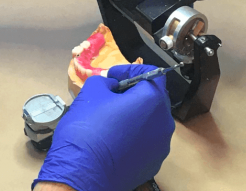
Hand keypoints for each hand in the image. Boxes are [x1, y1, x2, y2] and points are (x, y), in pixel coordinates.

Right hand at [34, 64, 174, 190]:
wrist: (82, 175)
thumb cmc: (87, 129)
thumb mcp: (91, 93)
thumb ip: (106, 82)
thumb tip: (113, 87)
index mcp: (152, 101)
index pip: (152, 74)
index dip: (131, 69)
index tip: (113, 75)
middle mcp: (164, 124)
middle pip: (154, 99)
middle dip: (134, 92)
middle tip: (111, 94)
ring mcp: (160, 147)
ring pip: (151, 122)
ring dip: (135, 115)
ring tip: (112, 118)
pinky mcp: (153, 165)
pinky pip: (146, 142)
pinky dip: (134, 136)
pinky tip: (114, 139)